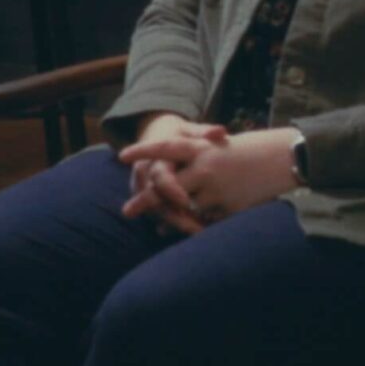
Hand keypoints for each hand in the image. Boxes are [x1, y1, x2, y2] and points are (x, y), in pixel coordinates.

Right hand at [116, 114, 226, 234]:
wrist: (156, 140)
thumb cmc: (178, 136)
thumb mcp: (188, 132)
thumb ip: (204, 132)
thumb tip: (221, 132)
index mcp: (155, 157)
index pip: (159, 177)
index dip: (171, 190)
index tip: (187, 201)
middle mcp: (145, 175)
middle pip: (155, 201)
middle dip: (174, 216)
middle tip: (196, 229)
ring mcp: (143, 190)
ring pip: (156, 212)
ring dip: (176, 224)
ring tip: (200, 233)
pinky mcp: (147, 201)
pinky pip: (159, 216)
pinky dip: (174, 225)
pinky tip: (194, 232)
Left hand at [120, 127, 297, 228]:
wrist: (285, 158)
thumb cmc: (249, 151)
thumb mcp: (219, 148)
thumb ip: (194, 163)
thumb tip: (170, 179)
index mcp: (202, 148)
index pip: (165, 148)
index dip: (143, 151)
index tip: (122, 156)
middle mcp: (205, 168)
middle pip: (165, 185)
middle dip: (145, 201)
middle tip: (127, 210)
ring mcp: (216, 189)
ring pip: (183, 208)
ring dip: (170, 219)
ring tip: (158, 226)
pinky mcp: (228, 207)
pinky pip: (204, 221)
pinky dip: (195, 226)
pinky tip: (189, 231)